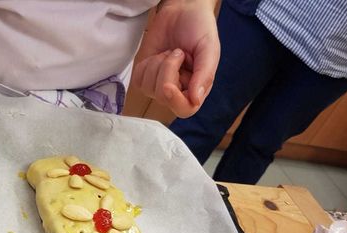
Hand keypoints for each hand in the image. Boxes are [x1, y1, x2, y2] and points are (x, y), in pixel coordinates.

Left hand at [132, 0, 219, 117]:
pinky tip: (158, 55)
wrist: (183, 9)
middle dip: (167, 71)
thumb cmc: (199, 28)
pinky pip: (138, 80)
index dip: (175, 101)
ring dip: (158, 65)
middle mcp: (179, 89)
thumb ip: (204, 75)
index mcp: (198, 87)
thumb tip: (195, 99)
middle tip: (178, 52)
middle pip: (164, 98)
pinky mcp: (145, 74)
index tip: (169, 85)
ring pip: (149, 89)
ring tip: (170, 52)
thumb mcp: (208, 49)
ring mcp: (159, 84)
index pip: (185, 109)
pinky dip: (147, 65)